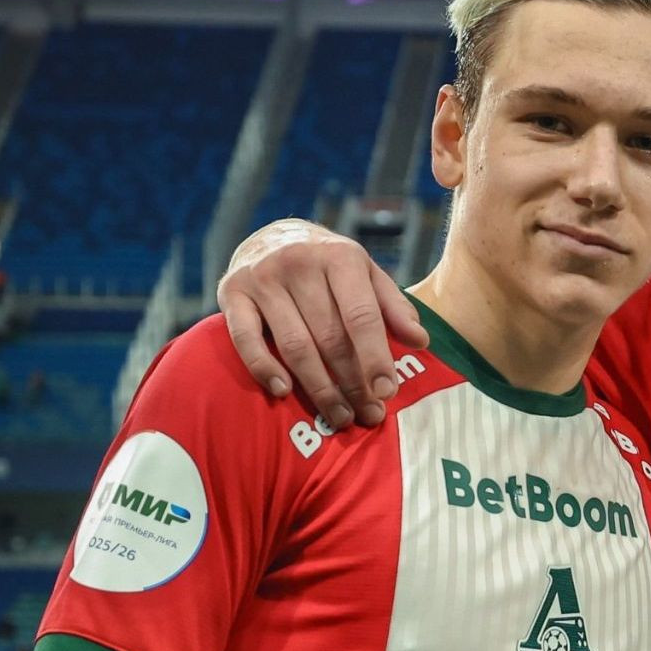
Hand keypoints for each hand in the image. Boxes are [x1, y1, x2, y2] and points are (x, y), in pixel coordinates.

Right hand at [216, 220, 427, 428]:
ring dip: (318, 387)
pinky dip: (264, 368)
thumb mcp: (366, 273)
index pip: (361, 315)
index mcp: (340, 257)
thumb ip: (393, 306)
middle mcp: (299, 263)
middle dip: (352, 382)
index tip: (388, 392)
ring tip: (339, 416)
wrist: (272, 234)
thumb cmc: (329, 264)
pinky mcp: (230, 292)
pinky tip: (284, 392)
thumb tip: (420, 341)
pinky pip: (246, 339)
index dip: (375, 357)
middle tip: (369, 415)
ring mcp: (262, 278)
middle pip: (330, 337)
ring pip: (294, 345)